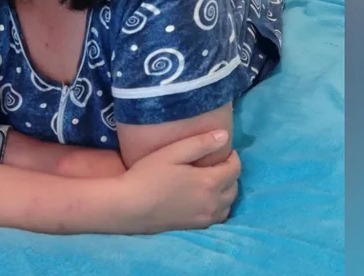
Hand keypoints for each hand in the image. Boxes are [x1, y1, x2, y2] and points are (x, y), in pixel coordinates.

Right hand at [118, 130, 240, 232]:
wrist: (129, 207)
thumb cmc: (148, 175)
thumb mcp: (173, 153)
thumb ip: (201, 143)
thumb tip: (225, 136)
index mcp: (209, 182)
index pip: (235, 169)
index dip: (233, 157)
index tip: (224, 150)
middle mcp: (212, 203)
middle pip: (234, 187)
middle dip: (230, 173)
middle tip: (217, 163)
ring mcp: (204, 218)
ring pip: (228, 204)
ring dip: (226, 191)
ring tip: (213, 180)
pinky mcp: (195, 227)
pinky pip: (218, 217)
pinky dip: (218, 206)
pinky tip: (205, 199)